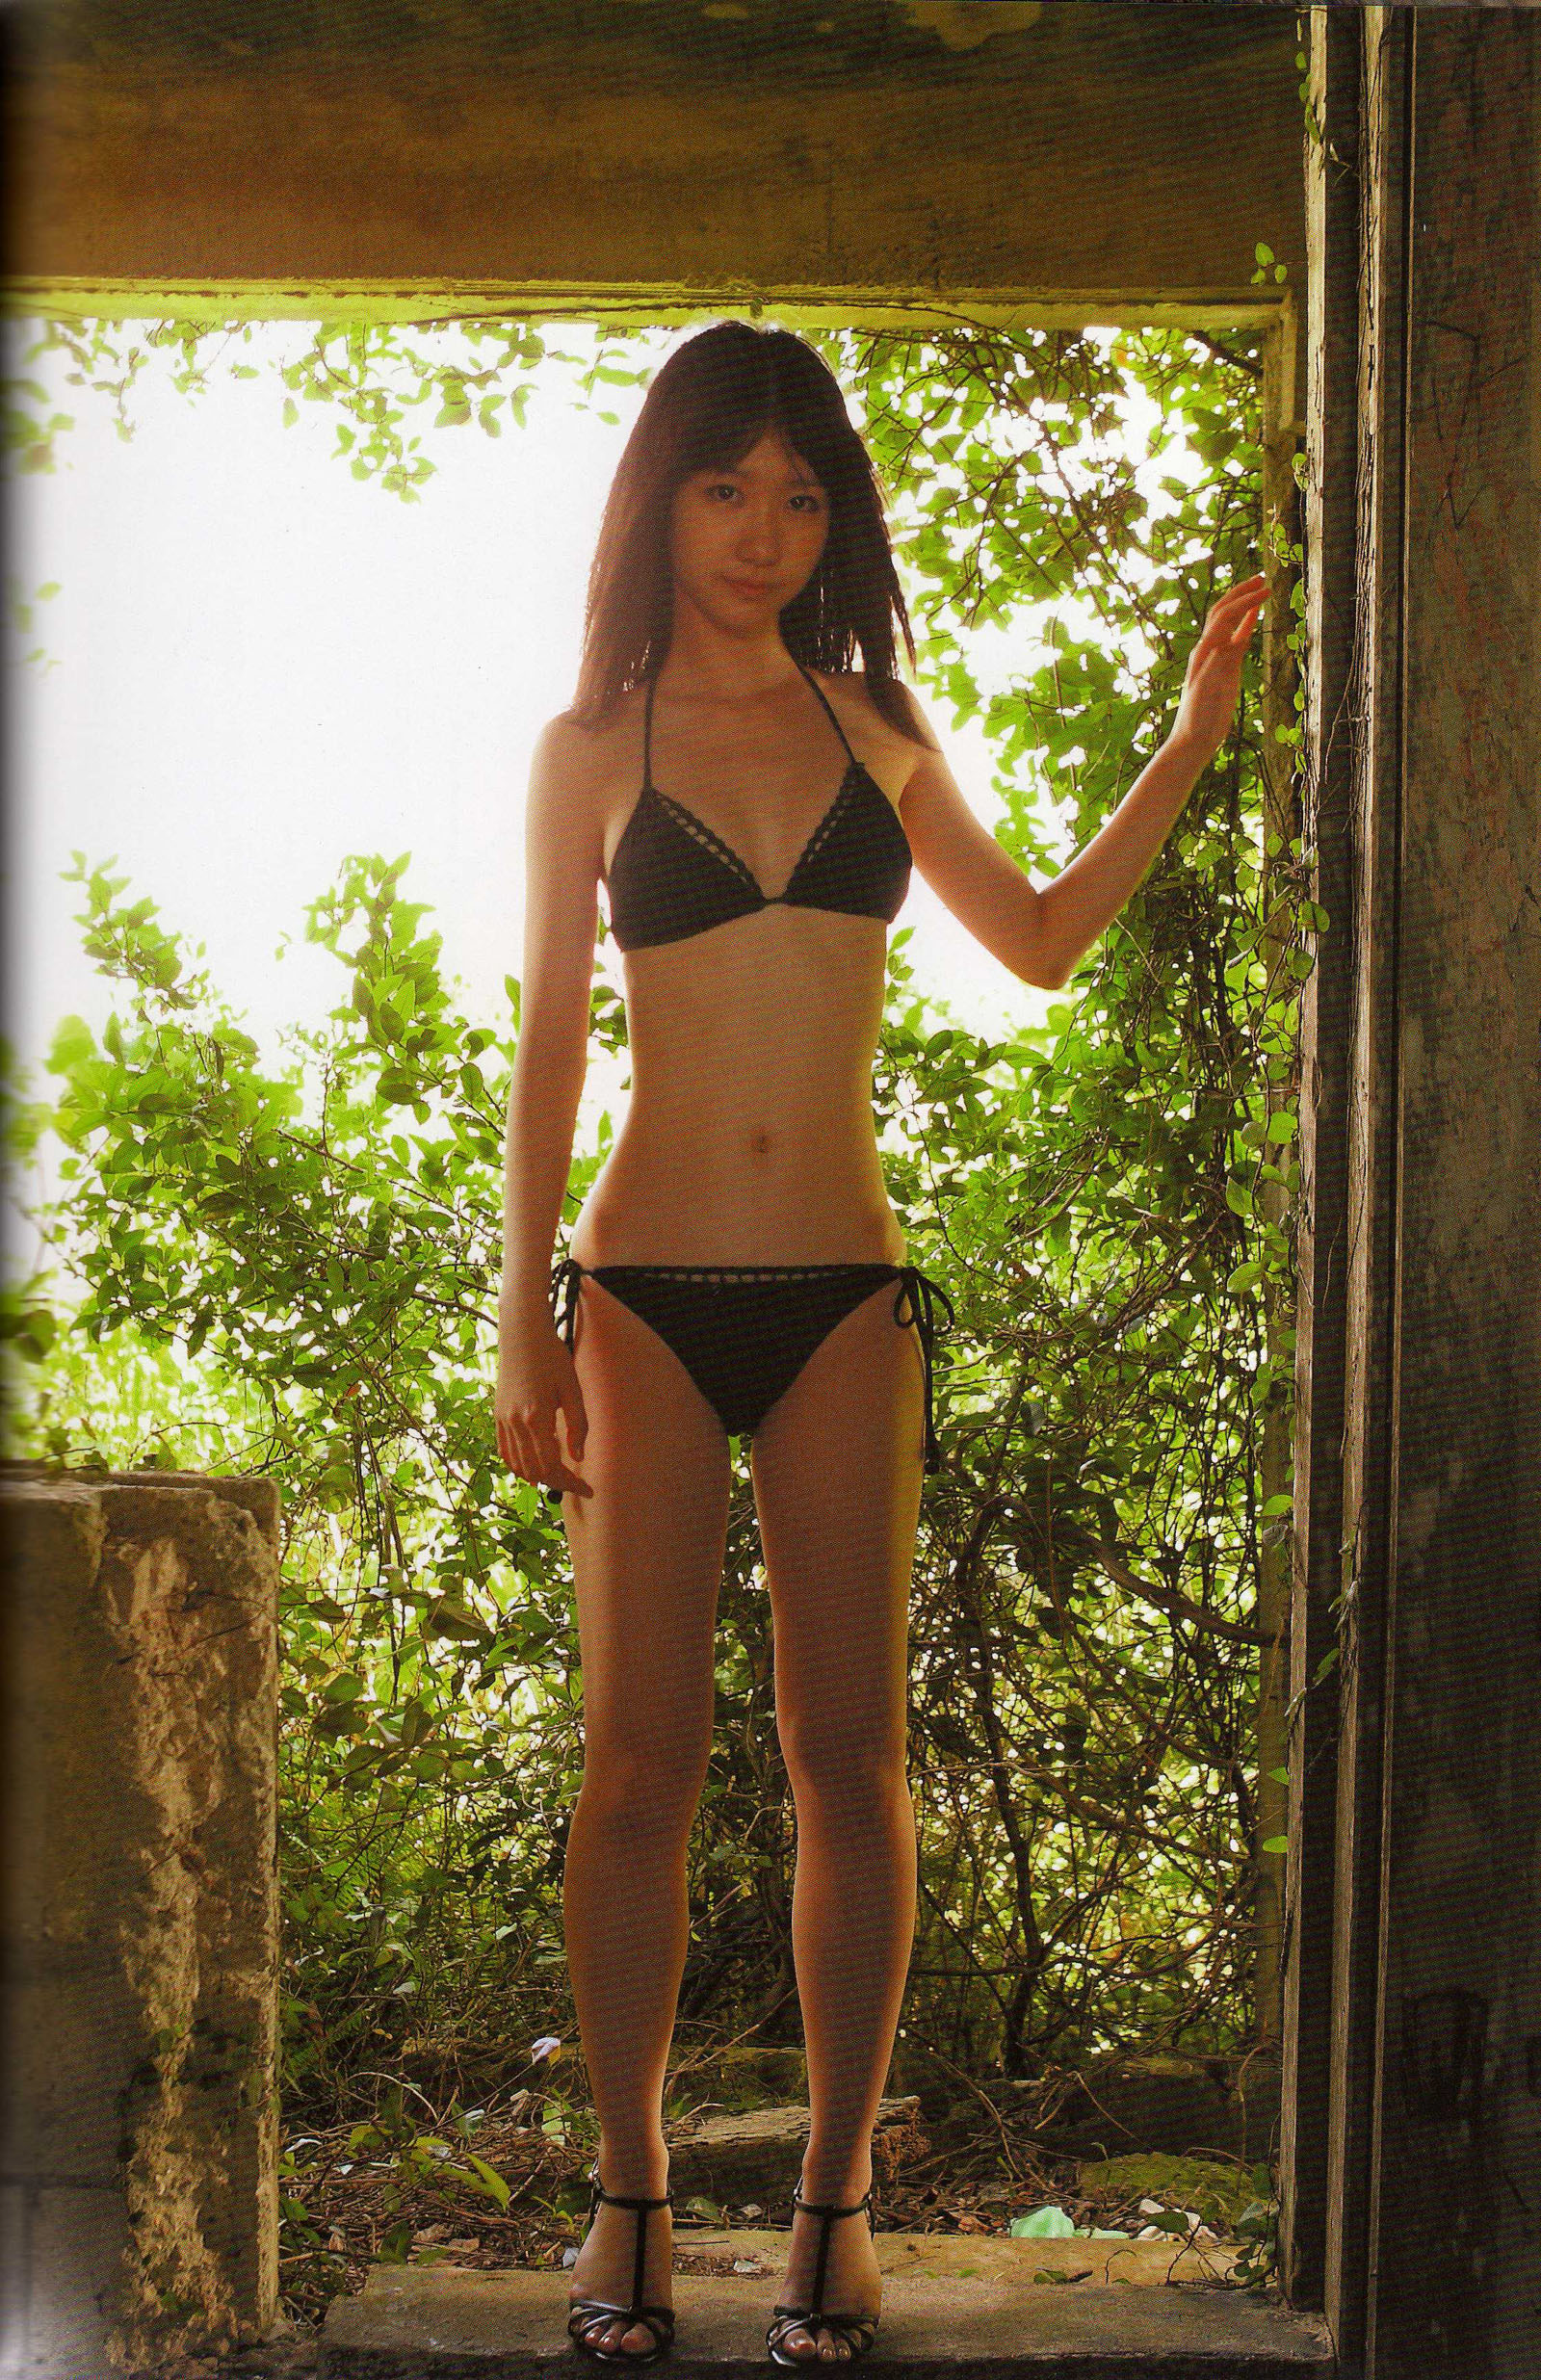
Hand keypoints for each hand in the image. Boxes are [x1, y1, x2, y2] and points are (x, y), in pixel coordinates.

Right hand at [495, 1308, 592, 1502]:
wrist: (522, 1335)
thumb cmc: (552, 1358)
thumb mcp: (573, 1390)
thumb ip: (578, 1426)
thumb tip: (578, 1458)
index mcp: (537, 1417)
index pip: (552, 1465)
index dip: (570, 1483)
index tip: (588, 1489)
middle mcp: (516, 1423)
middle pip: (535, 1470)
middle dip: (558, 1483)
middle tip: (578, 1485)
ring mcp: (503, 1420)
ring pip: (517, 1465)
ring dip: (538, 1477)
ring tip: (559, 1478)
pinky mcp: (497, 1415)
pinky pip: (504, 1451)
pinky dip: (519, 1466)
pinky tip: (534, 1467)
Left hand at [1167, 573, 1268, 764]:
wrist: (1194, 738)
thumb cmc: (1198, 719)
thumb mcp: (1204, 694)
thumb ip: (1211, 670)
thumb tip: (1219, 646)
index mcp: (1204, 652)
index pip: (1225, 617)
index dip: (1244, 601)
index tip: (1266, 590)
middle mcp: (1209, 649)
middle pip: (1225, 611)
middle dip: (1242, 592)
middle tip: (1263, 577)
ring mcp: (1218, 657)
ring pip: (1231, 622)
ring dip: (1244, 603)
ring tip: (1262, 588)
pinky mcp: (1226, 667)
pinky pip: (1237, 639)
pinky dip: (1246, 623)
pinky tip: (1256, 613)